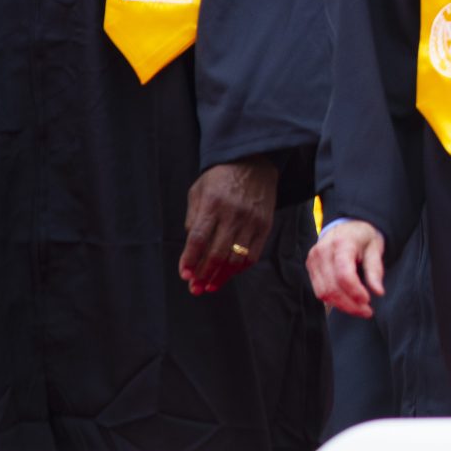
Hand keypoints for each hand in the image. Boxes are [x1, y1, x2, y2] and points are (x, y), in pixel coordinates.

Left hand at [178, 158, 278, 294]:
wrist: (253, 162)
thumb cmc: (220, 177)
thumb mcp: (198, 191)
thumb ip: (193, 217)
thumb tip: (191, 247)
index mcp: (212, 204)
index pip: (198, 238)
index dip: (190, 260)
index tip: (185, 275)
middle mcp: (233, 214)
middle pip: (217, 253)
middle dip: (204, 275)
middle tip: (195, 288)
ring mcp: (251, 221)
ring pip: (236, 258)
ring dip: (222, 276)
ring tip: (210, 286)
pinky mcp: (265, 226)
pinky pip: (253, 254)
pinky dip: (240, 268)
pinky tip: (230, 273)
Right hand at [308, 219, 387, 316]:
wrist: (346, 226)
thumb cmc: (363, 236)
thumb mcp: (375, 248)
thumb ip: (376, 270)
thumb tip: (378, 292)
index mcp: (341, 243)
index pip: (344, 274)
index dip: (355, 292)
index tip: (368, 301)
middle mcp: (323, 251)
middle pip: (332, 287)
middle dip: (350, 304)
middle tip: (367, 312)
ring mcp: (313, 259)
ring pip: (323, 292)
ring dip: (342, 306)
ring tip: (359, 309)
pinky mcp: (310, 266)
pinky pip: (319, 290)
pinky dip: (333, 300)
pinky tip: (347, 302)